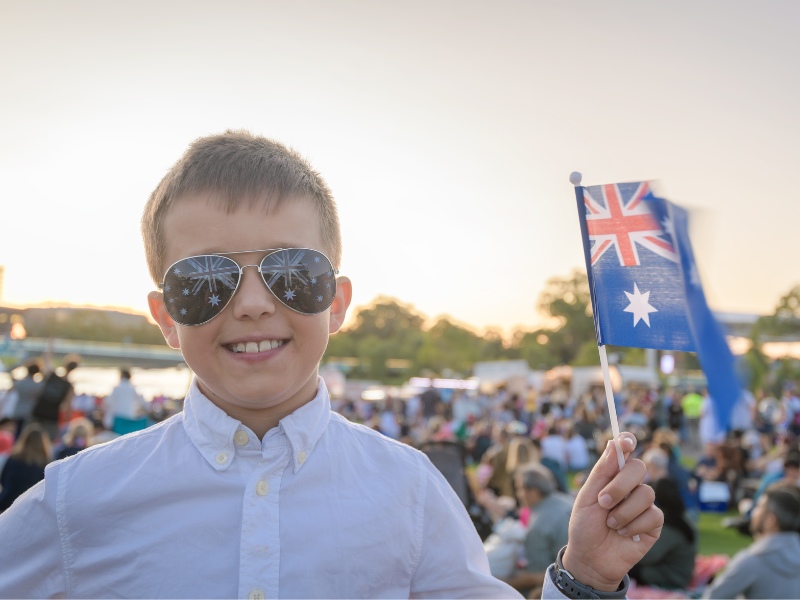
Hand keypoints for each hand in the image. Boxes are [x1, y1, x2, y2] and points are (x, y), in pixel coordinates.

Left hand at [562, 433, 662, 590]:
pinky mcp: (654, 523)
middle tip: (603, 501)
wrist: (590, 559)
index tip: (626, 442)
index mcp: (612, 475)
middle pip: (639, 468)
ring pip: (646, 493)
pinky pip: (653, 514)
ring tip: (610, 524)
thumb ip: (601, 472)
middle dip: (620, 485)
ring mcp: (643, 503)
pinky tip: (624, 534)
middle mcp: (630, 486)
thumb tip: (613, 443)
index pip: (625, 451)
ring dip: (624, 511)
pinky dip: (634, 525)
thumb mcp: (586, 498)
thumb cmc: (585, 526)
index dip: (627, 442)